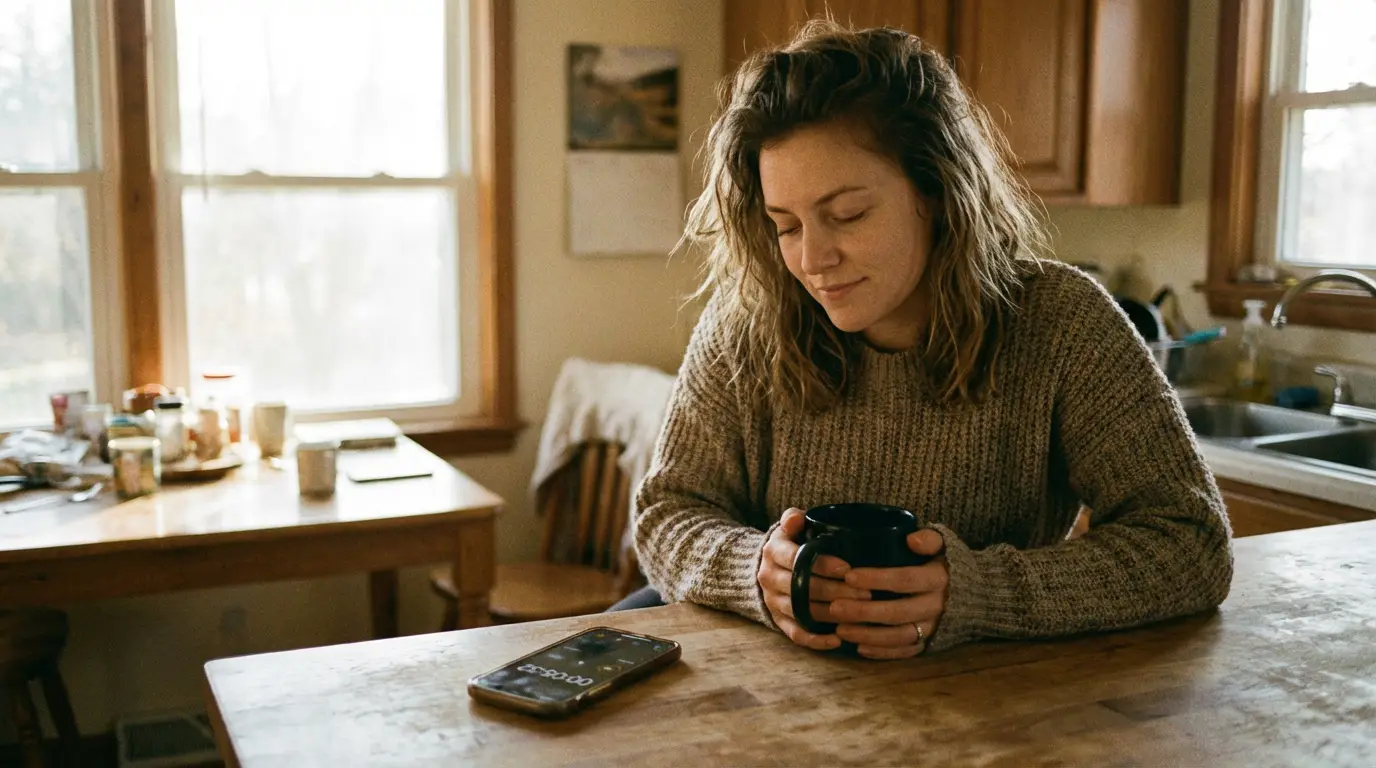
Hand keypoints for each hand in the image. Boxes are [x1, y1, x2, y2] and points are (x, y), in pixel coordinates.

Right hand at [757, 508, 869, 651]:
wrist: (769, 567)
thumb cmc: (791, 544)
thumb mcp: (790, 527)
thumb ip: (793, 518)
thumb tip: (796, 518)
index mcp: (773, 552)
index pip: (796, 559)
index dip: (822, 565)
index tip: (847, 568)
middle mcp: (768, 577)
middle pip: (802, 588)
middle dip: (836, 591)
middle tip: (866, 593)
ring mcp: (773, 601)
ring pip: (802, 611)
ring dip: (832, 615)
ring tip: (859, 613)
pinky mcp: (778, 621)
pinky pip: (796, 634)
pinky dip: (816, 640)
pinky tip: (838, 640)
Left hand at [828, 529, 948, 659]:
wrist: (975, 592)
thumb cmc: (946, 563)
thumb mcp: (944, 544)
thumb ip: (930, 539)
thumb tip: (912, 540)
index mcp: (938, 579)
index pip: (904, 579)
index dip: (876, 579)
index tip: (849, 577)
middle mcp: (937, 606)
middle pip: (898, 612)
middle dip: (864, 612)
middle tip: (834, 607)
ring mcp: (933, 627)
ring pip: (899, 636)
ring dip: (868, 635)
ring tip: (840, 630)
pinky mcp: (930, 643)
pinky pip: (906, 652)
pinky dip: (883, 652)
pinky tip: (859, 648)